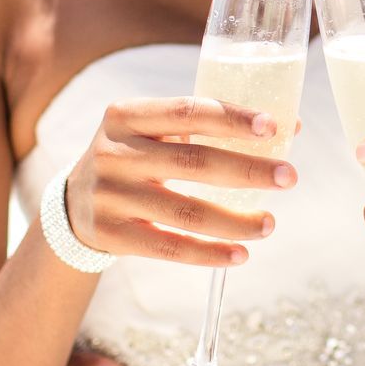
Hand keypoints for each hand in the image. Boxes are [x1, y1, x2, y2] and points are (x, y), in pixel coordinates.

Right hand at [66, 97, 297, 267]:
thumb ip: (210, 127)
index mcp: (127, 114)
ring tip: (270, 223)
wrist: (73, 204)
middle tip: (289, 178)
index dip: (231, 118)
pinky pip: (169, 247)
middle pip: (193, 161)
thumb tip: (291, 126)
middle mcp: (114, 152)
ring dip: (235, 220)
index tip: (274, 127)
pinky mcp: (111, 234)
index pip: (187, 111)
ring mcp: (110, 195)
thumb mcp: (154, 133)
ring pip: (184, 210)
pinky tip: (241, 254)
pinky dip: (209, 253)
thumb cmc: (135, 158)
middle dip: (248, 170)